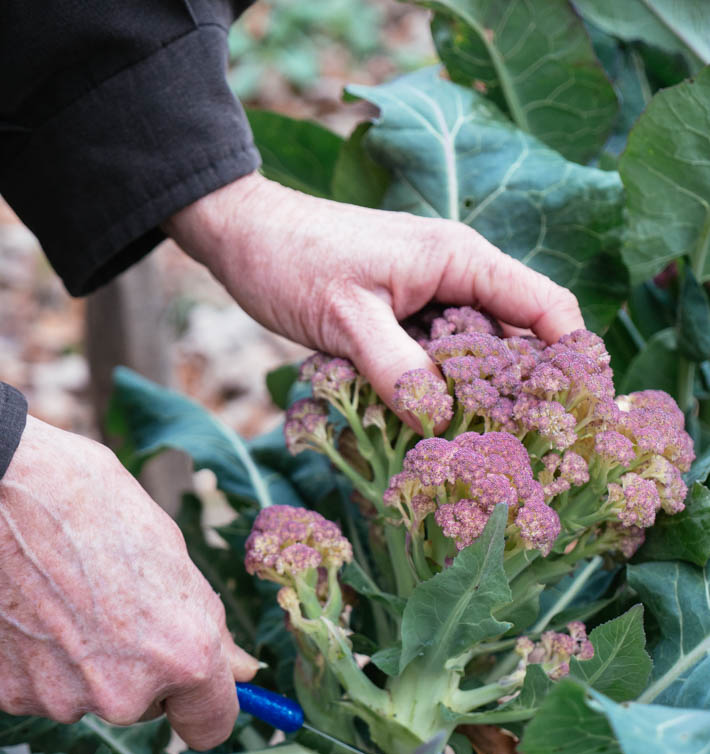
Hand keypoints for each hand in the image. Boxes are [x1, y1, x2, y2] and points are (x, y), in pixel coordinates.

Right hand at [0, 416, 256, 748]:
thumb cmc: (91, 504)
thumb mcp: (170, 553)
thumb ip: (204, 624)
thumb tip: (239, 670)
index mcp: (183, 654)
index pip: (212, 724)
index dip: (206, 704)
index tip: (195, 689)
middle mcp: (126, 693)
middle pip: (148, 705)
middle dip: (142, 666)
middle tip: (114, 602)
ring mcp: (63, 699)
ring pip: (93, 694)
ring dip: (89, 662)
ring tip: (67, 596)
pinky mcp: (10, 694)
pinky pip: (44, 687)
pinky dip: (42, 659)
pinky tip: (33, 608)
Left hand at [164, 172, 584, 408]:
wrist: (244, 235)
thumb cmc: (291, 260)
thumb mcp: (344, 318)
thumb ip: (394, 368)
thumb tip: (439, 422)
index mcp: (460, 260)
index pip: (547, 307)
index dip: (572, 360)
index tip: (579, 413)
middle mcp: (456, 276)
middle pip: (517, 340)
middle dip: (522, 392)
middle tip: (518, 448)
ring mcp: (430, 298)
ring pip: (475, 357)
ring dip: (474, 397)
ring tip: (472, 446)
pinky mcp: (404, 318)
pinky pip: (436, 361)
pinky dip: (436, 390)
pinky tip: (425, 422)